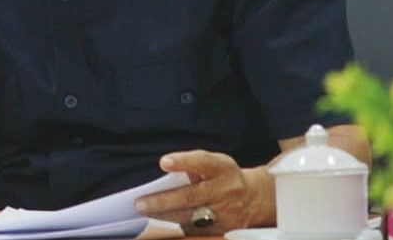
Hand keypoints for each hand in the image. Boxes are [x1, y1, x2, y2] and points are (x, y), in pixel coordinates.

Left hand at [134, 150, 272, 235]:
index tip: (163, 162)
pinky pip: (195, 230)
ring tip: (145, 212)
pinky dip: (176, 226)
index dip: (183, 162)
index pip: (202, 162)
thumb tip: (164, 174)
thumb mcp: (214, 164)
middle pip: (192, 196)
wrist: (252, 198)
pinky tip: (161, 221)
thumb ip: (192, 166)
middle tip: (140, 203)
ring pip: (190, 217)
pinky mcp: (223, 230)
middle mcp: (226, 190)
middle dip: (163, 201)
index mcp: (223, 168)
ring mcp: (226, 213)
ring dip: (164, 216)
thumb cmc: (222, 177)